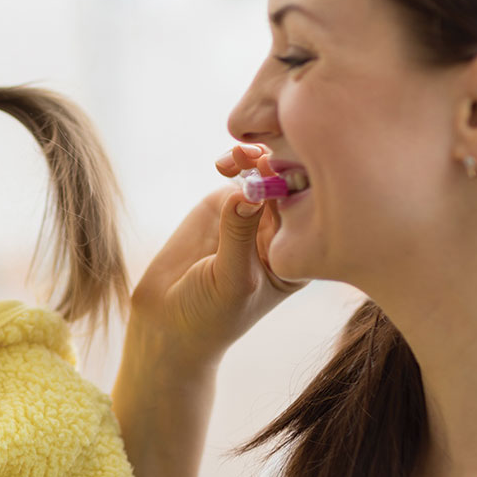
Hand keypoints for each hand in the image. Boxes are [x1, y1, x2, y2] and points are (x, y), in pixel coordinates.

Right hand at [131, 145, 303, 369]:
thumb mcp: (231, 279)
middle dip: (279, 164)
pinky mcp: (221, 205)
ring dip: (256, 157)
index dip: (300, 187)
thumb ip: (239, 236)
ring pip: (264, 174)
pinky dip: (235, 161)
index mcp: (295, 255)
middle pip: (290, 186)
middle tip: (260, 156)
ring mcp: (252, 215)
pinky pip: (237, 173)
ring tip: (240, 155)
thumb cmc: (210, 315)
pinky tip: (225, 161)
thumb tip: (249, 191)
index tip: (282, 174)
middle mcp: (280, 231)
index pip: (308, 213)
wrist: (169, 322)